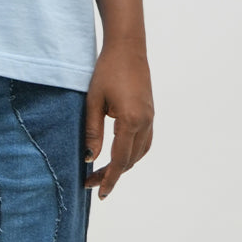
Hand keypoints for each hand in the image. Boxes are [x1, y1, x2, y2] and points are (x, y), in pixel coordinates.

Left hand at [84, 42, 154, 199]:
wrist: (127, 48)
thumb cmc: (107, 71)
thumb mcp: (93, 101)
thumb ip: (92, 132)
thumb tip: (90, 158)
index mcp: (131, 120)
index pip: (120, 160)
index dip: (109, 179)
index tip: (99, 193)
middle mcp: (145, 122)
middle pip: (130, 160)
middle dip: (112, 175)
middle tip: (90, 183)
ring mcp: (151, 118)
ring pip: (140, 153)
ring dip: (123, 166)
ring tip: (102, 173)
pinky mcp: (150, 113)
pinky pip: (144, 141)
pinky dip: (132, 154)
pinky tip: (118, 155)